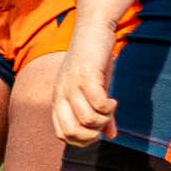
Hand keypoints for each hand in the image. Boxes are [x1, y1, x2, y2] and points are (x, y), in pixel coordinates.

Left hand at [50, 21, 118, 145]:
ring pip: (87, 120)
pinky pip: (97, 103)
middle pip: (70, 133)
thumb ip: (101, 114)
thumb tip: (111, 136)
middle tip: (104, 120)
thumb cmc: (93, 62)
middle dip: (92, 134)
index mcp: (58, 100)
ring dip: (104, 119)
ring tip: (110, 107)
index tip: (97, 129)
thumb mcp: (95, 90)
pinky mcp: (86, 75)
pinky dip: (108, 107)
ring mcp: (71, 85)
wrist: (93, 30)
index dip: (82, 140)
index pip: (62, 135)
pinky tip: (112, 100)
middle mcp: (60, 94)